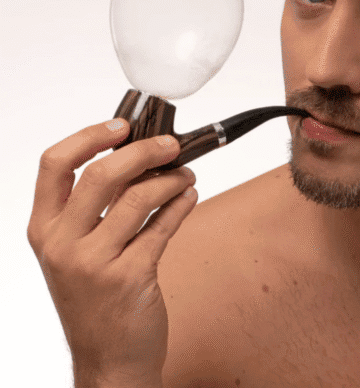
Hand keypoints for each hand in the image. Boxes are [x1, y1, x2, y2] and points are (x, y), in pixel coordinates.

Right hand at [27, 119, 197, 386]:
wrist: (108, 359)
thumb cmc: (96, 298)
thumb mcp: (79, 251)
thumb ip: (98, 207)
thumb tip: (138, 156)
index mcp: (44, 229)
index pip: (54, 164)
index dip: (89, 136)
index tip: (122, 125)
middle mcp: (62, 244)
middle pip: (101, 174)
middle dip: (144, 150)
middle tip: (172, 144)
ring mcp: (94, 263)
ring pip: (139, 197)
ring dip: (171, 179)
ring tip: (186, 176)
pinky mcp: (130, 277)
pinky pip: (163, 225)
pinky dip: (182, 204)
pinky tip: (189, 196)